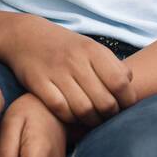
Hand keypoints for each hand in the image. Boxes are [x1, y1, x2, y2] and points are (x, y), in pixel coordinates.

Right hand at [0, 15, 136, 127]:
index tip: (126, 107)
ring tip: (94, 119)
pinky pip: (61, 110)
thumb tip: (130, 84)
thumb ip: (112, 65)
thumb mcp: (90, 47)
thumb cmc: (65, 47)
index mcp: (92, 50)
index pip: (120, 82)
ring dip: (92, 120)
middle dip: (110, 115)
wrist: (26, 36)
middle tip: (108, 116)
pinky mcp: (38, 83)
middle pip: (104, 101)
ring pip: (84, 109)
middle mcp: (75, 60)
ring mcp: (56, 72)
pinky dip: (71, 118)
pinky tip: (74, 116)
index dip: (127, 100)